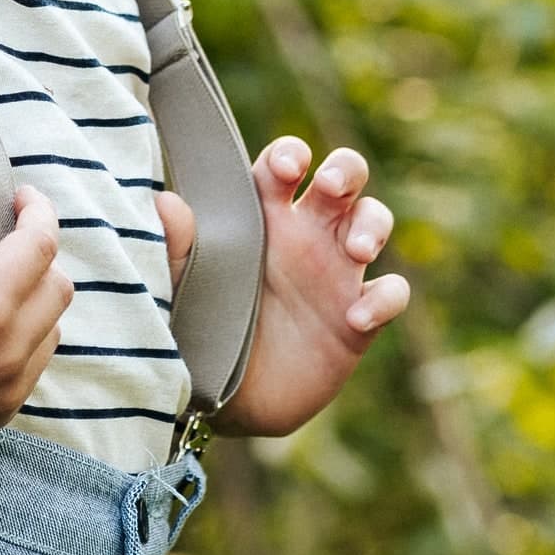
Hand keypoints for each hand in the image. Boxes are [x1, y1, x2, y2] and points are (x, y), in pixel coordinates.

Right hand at [0, 171, 72, 451]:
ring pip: (52, 329)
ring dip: (33, 301)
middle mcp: (5, 355)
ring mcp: (5, 391)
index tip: (20, 198)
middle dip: (37, 257)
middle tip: (1, 243)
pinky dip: (21, 340)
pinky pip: (33, 365)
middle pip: (60, 288)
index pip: (43, 246)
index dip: (38, 211)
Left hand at [155, 136, 407, 438]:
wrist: (223, 398)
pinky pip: (390, 293)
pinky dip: (384, 299)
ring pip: (374, 220)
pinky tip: (358, 317)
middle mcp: (305, 234)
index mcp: (262, 215)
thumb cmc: (202, 327)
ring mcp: (337, 273)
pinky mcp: (358, 318)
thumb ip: (178, 248)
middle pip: (343, 177)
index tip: (284, 170)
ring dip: (372, 224)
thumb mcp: (184, 288)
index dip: (290, 155)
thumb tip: (164, 203)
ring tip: (357, 250)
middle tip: (330, 187)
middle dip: (345, 171)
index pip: (284, 164)